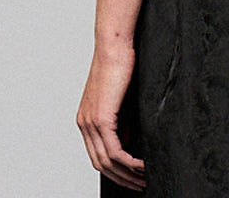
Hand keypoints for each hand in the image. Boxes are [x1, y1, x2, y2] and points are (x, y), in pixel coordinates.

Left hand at [77, 43, 145, 190]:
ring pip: (107, 161)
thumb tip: (128, 143)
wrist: (114, 45)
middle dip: (121, 178)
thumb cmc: (120, 65)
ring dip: (127, 174)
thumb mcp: (120, 100)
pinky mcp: (102, 118)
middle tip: (140, 184)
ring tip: (144, 178)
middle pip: (100, 164)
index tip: (132, 176)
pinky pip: (114, 151)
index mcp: (86, 119)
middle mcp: (84, 123)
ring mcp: (91, 122)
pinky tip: (143, 165)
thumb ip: (121, 122)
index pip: (97, 155)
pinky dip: (129, 163)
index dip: (114, 170)